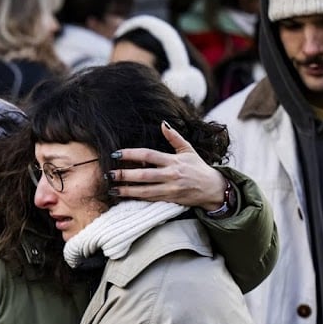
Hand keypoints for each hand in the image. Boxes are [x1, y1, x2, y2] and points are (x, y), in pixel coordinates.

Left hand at [107, 121, 228, 211]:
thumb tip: (163, 123)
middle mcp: (171, 175)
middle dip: (125, 175)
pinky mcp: (169, 200)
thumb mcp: (189, 150)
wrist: (213, 189)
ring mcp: (170, 189)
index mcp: (174, 161)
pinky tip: (124, 197)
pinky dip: (136, 198)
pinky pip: (150, 199)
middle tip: (109, 174)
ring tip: (112, 189)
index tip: (116, 154)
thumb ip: (174, 137)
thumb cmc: (198, 168)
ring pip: (145, 191)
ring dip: (127, 190)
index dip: (131, 154)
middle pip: (144, 175)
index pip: (149, 155)